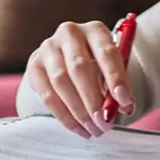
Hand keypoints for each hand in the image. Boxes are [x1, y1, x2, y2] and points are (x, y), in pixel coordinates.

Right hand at [26, 21, 134, 138]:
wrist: (69, 58)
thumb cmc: (99, 64)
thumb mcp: (113, 68)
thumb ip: (118, 85)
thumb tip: (123, 108)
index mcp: (95, 30)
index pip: (106, 53)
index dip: (116, 79)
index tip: (125, 103)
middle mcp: (70, 33)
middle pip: (79, 67)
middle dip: (94, 100)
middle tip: (105, 123)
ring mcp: (48, 48)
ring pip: (61, 82)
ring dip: (79, 111)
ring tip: (94, 129)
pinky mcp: (34, 65)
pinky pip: (47, 95)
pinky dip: (64, 116)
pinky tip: (78, 128)